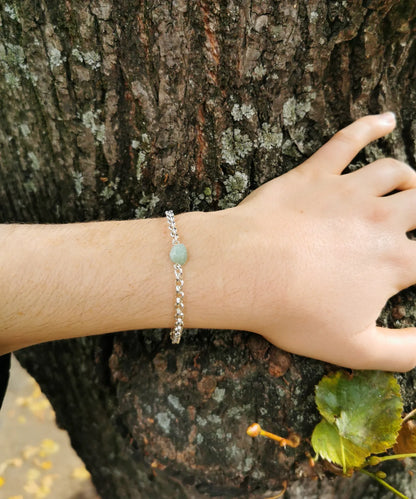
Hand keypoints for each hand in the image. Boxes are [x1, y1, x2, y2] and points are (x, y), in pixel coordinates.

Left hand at [234, 113, 415, 370]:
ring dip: (408, 178)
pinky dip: (370, 126)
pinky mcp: (315, 173)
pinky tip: (384, 119)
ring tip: (410, 185)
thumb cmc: (294, 312)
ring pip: (393, 172)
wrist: (245, 272)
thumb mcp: (355, 348)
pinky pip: (348, 140)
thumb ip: (405, 352)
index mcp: (393, 262)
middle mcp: (380, 220)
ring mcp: (348, 191)